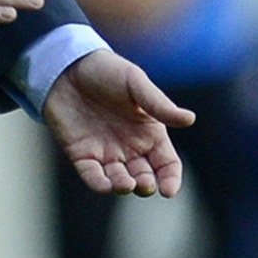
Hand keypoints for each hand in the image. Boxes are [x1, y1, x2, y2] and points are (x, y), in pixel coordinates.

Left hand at [42, 48, 194, 196]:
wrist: (67, 66)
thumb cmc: (107, 71)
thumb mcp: (135, 83)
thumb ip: (159, 104)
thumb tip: (190, 119)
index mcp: (150, 133)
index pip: (167, 164)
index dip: (171, 179)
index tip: (169, 190)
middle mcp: (130, 147)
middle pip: (145, 177)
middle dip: (146, 185)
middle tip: (144, 183)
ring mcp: (106, 153)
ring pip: (119, 180)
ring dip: (123, 186)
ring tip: (126, 184)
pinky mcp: (81, 154)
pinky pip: (92, 176)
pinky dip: (99, 183)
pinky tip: (105, 185)